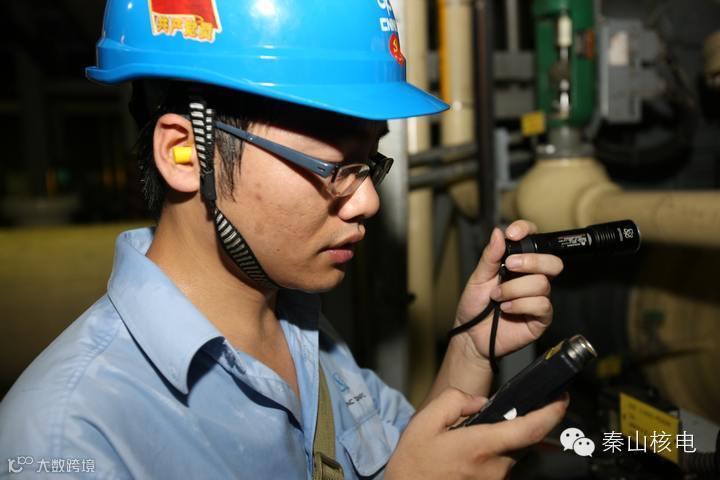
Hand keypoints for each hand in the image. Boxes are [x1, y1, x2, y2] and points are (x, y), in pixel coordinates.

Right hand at [385, 388, 568, 478]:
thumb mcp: (425, 421)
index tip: (562, 398)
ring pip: (511, 453)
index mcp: (481, 446)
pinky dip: (492, 455)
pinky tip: (468, 455)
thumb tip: (480, 401)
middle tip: (498, 413)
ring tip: (468, 438)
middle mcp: (495, 468)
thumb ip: (455, 401)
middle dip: (518, 422)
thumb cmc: (413, 464)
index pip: (531, 428)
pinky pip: (501, 466)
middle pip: (523, 440)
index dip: (553, 412)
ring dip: (501, 440)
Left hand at [453, 220, 563, 361]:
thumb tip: (498, 233)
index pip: (534, 240)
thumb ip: (490, 256)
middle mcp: (533, 279)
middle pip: (552, 262)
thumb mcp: (478, 277)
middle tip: (509, 266)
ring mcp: (539, 299)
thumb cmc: (475, 305)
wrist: (471, 335)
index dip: (528, 232)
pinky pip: (541, 305)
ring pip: (541, 284)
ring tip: (497, 297)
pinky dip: (519, 305)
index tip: (513, 234)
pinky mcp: (541, 318)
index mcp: (520, 265)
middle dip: (530, 261)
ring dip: (514, 289)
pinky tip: (506, 309)